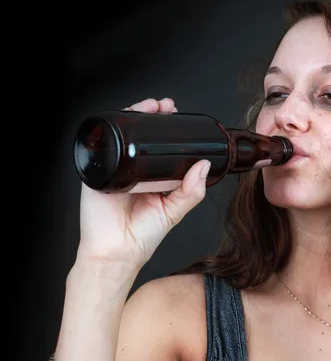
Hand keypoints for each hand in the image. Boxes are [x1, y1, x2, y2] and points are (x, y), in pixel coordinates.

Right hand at [76, 98, 210, 271]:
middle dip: (152, 115)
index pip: (159, 145)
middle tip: (166, 107)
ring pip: (123, 134)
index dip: (167, 128)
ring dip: (134, 116)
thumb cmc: (142, 236)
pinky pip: (102, 146)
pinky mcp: (98, 172)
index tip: (177, 115)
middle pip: (140, 134)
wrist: (117, 253)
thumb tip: (203, 167)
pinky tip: (123, 120)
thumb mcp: (174, 211)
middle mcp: (133, 169)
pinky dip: (111, 130)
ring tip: (149, 107)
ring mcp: (115, 168)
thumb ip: (191, 192)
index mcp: (151, 176)